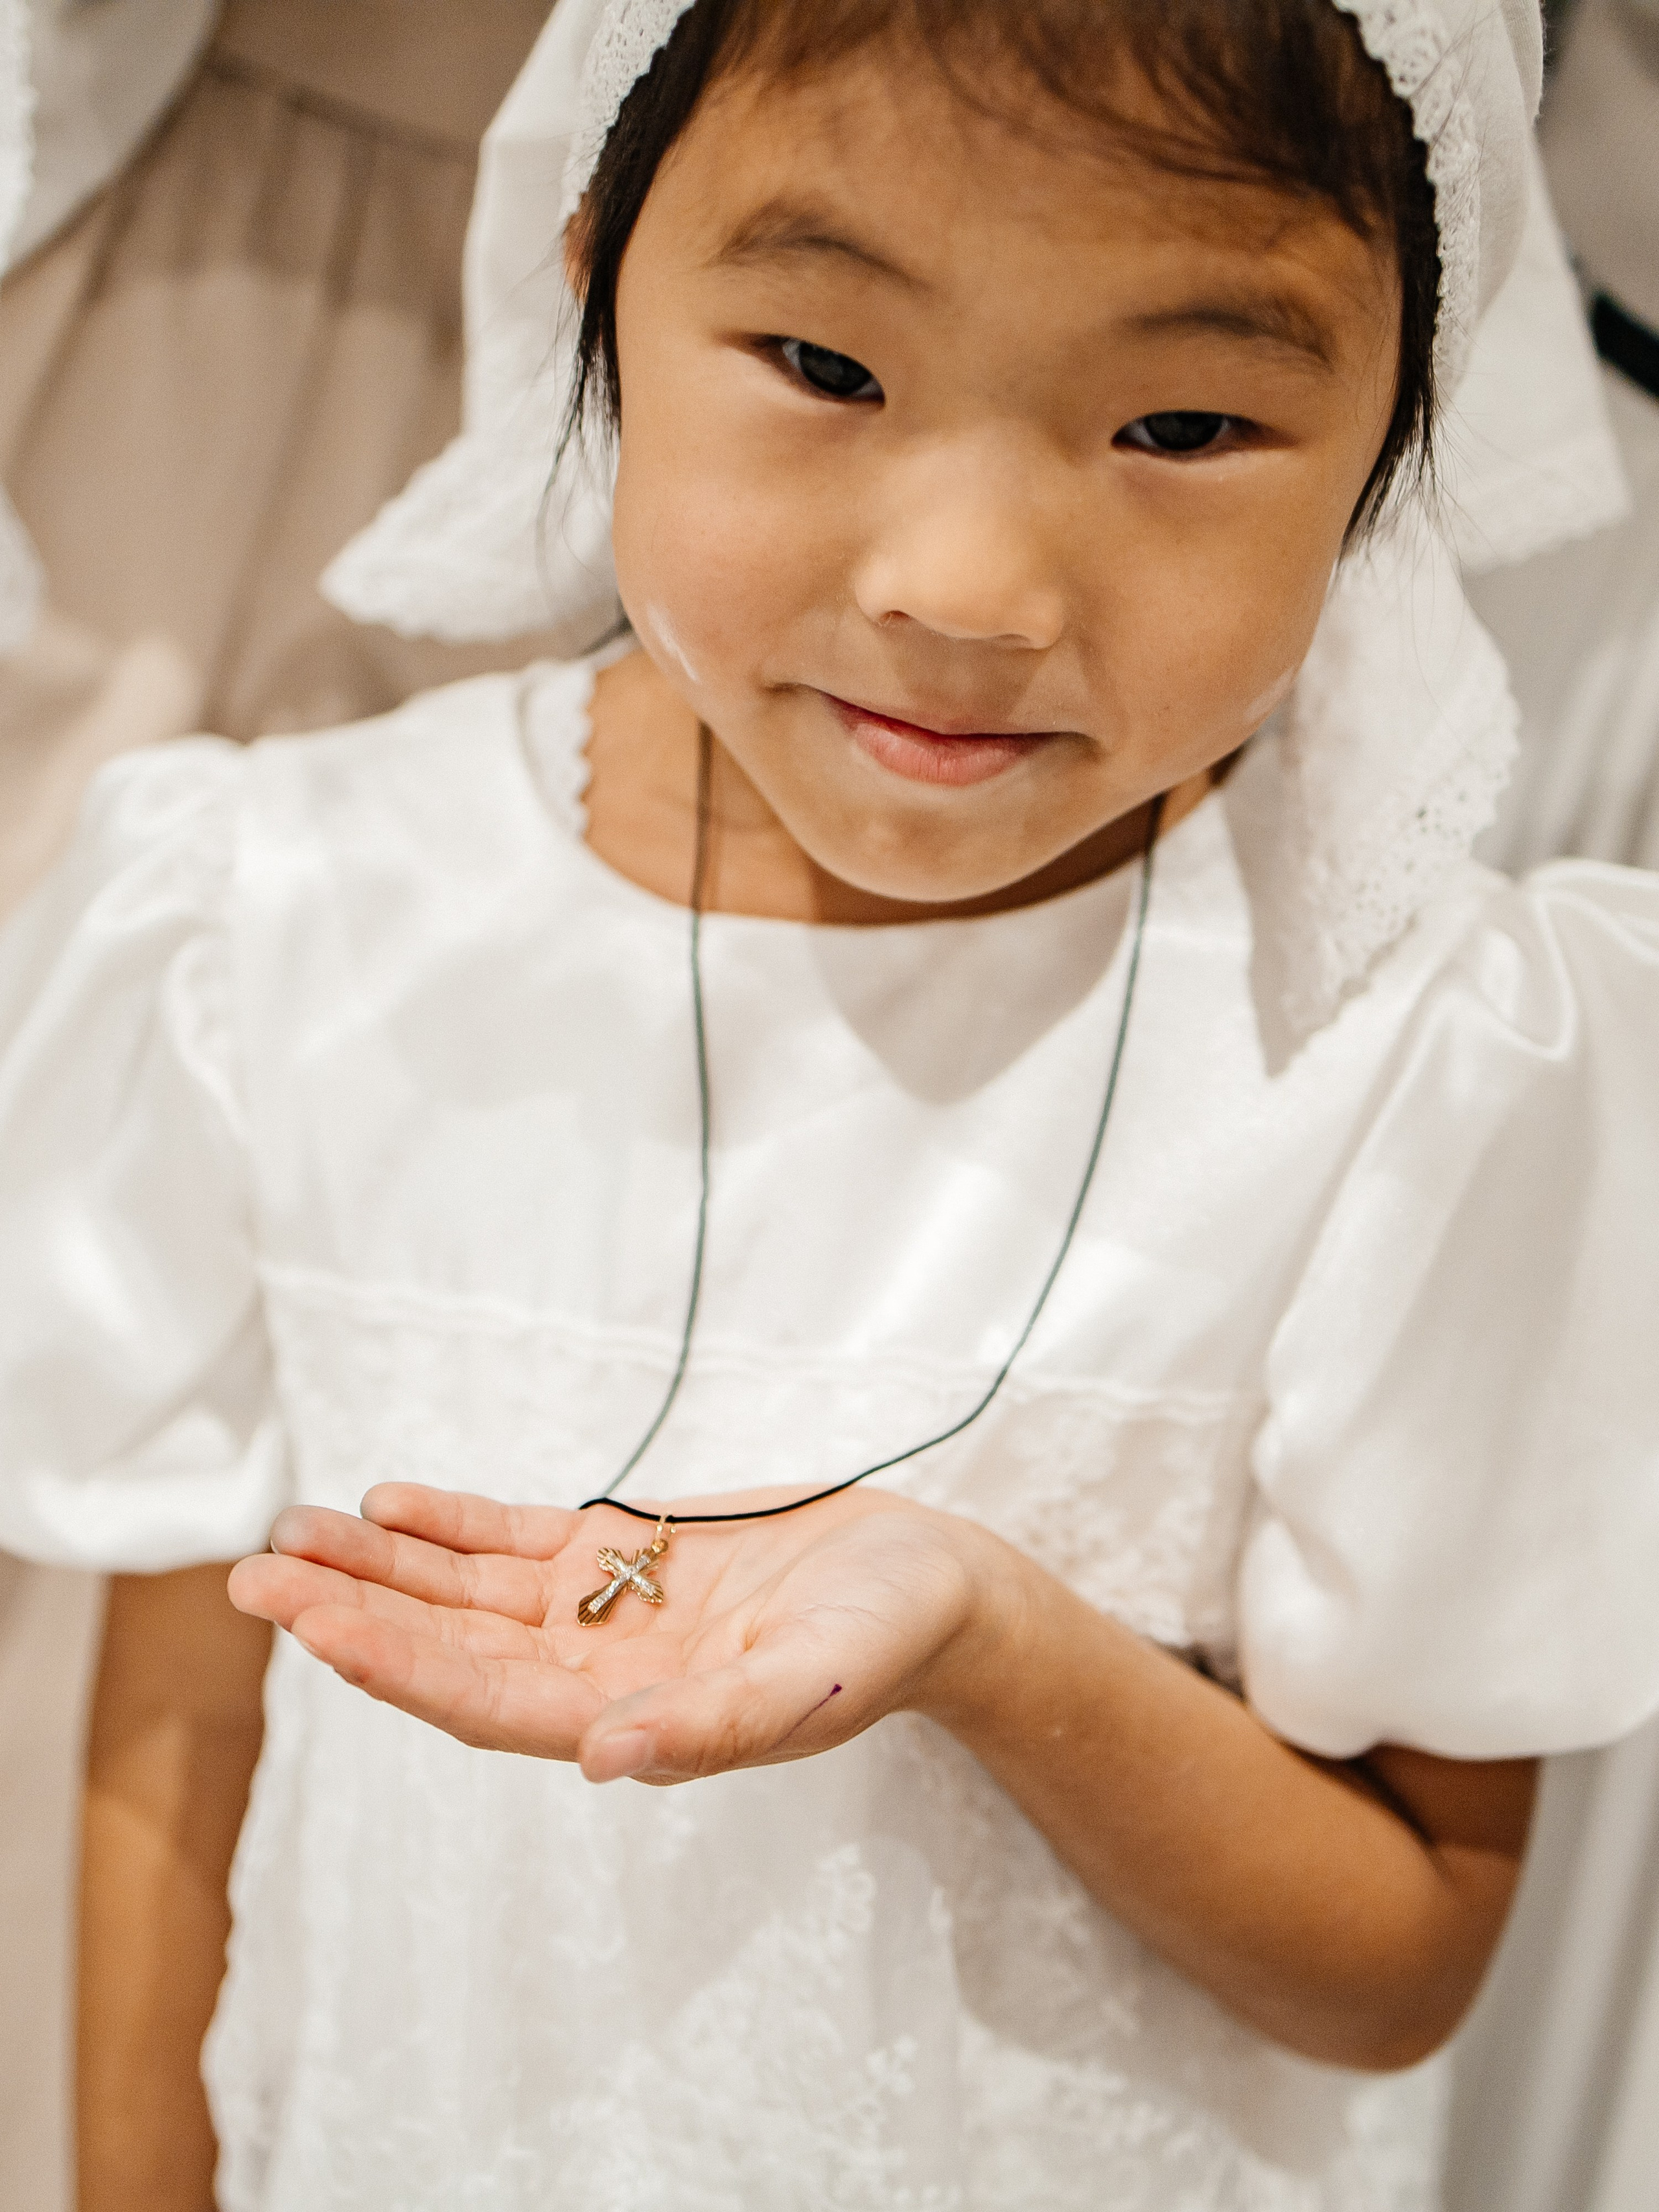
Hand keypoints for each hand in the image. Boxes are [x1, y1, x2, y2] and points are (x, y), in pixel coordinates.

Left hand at [229, 1484, 1004, 1783]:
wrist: (931, 1582)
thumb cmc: (886, 1640)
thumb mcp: (817, 1684)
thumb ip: (715, 1728)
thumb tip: (603, 1763)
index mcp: (634, 1722)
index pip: (488, 1703)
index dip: (399, 1667)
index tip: (316, 1628)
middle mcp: (599, 1674)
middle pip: (452, 1647)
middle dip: (355, 1611)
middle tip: (257, 1575)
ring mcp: (606, 1612)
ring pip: (466, 1592)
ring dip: (381, 1565)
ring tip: (292, 1532)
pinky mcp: (624, 1553)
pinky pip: (517, 1541)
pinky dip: (451, 1524)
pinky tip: (388, 1500)